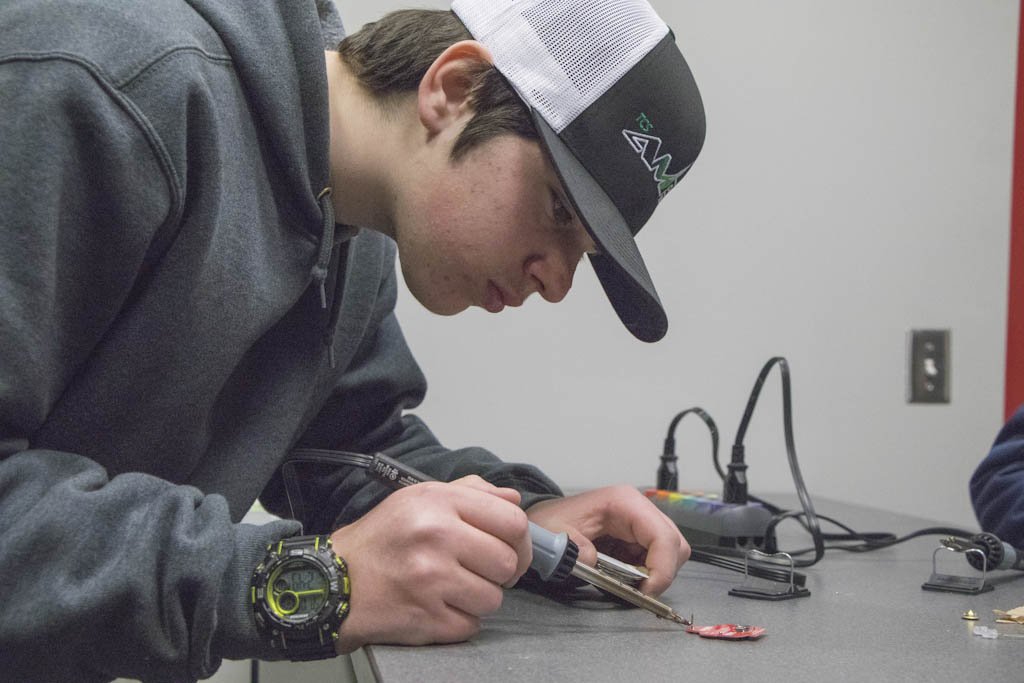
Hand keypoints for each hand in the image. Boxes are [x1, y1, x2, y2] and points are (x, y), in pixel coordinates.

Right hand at [329, 475, 531, 651]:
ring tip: (452, 589)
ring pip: (493, 598)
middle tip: (479, 571)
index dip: (521, 540)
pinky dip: (459, 621)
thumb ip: (470, 493)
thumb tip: (513, 500)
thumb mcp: (419, 498)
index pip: (512, 521)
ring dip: (478, 598)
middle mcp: (435, 536)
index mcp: (437, 502)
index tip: (512, 549)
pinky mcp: (425, 618)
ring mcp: (430, 580)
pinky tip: (437, 606)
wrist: (334, 581)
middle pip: (508, 562)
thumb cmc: (382, 540)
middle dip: (499, 572)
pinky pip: (470, 625)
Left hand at [525, 485, 688, 595]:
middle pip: (675, 545)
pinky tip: (622, 576)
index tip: (646, 592)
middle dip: (660, 573)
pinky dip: (645, 574)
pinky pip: (656, 559)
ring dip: (653, 575)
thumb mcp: (556, 534)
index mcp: (624, 502)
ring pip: (670, 554)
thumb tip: (594, 562)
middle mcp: (639, 509)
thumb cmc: (551, 520)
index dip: (662, 569)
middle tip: (635, 591)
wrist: (545, 519)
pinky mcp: (638, 537)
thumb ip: (575, 548)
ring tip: (625, 582)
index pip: (663, 536)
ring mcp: (641, 523)